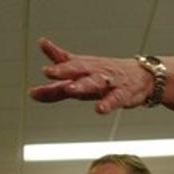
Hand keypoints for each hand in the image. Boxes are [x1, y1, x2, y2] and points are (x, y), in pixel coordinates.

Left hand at [30, 38, 153, 113]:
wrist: (142, 76)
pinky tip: (100, 109)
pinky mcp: (123, 93)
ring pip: (94, 82)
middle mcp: (94, 72)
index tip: (43, 69)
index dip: (54, 67)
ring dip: (83, 85)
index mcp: (83, 67)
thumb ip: (55, 87)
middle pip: (77, 69)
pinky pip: (115, 98)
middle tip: (49, 72)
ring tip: (71, 89)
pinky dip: (107, 103)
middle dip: (63, 70)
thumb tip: (31, 93)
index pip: (65, 64)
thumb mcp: (80, 82)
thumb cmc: (106, 75)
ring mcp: (108, 82)